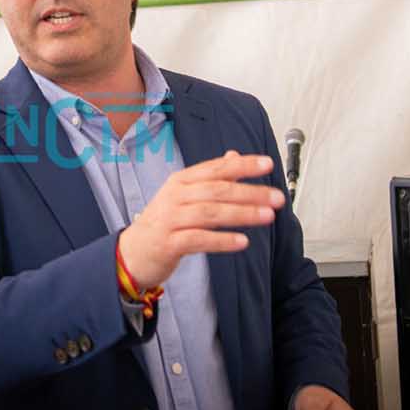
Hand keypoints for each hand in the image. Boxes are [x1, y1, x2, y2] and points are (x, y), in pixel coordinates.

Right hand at [117, 150, 282, 288]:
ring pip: (211, 213)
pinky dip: (222, 240)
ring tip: (266, 217)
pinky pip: (199, 239)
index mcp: (182, 181)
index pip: (217, 168)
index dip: (243, 165)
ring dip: (242, 214)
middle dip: (250, 192)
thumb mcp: (184, 195)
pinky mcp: (169, 243)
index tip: (267, 164)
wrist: (132, 252)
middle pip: (218, 190)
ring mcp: (171, 219)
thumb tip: (234, 156)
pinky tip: (242, 242)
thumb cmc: (163, 222)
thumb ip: (210, 177)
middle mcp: (176, 196)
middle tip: (277, 197)